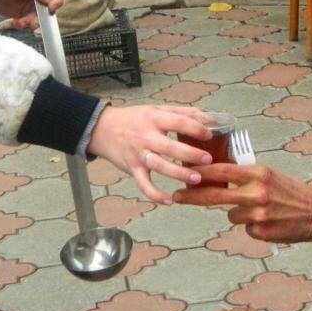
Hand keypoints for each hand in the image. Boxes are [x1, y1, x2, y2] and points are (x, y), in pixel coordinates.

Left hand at [0, 0, 63, 27]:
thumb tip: (50, 0)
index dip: (58, 0)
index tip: (51, 8)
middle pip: (52, 8)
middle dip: (44, 16)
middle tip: (34, 21)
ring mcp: (35, 7)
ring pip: (42, 19)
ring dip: (33, 23)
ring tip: (21, 22)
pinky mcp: (27, 16)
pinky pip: (31, 24)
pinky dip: (24, 25)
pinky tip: (16, 22)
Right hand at [87, 105, 213, 203]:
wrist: (102, 129)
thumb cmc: (133, 118)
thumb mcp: (155, 109)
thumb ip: (181, 112)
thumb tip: (208, 116)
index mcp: (154, 119)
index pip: (178, 122)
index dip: (195, 128)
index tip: (209, 134)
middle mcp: (146, 137)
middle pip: (170, 147)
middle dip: (190, 154)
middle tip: (207, 159)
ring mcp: (139, 154)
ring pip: (160, 166)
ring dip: (178, 174)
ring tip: (196, 178)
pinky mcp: (132, 169)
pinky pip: (144, 184)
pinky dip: (155, 194)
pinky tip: (169, 201)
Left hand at [173, 164, 311, 243]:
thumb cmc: (290, 191)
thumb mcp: (268, 175)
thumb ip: (245, 176)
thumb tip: (216, 177)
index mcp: (258, 173)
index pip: (222, 170)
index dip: (200, 172)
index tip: (184, 172)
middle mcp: (256, 192)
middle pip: (215, 195)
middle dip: (192, 196)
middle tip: (177, 196)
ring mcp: (257, 214)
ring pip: (231, 214)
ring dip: (239, 212)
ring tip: (261, 209)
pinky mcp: (260, 231)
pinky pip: (245, 227)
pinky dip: (252, 225)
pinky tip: (269, 221)